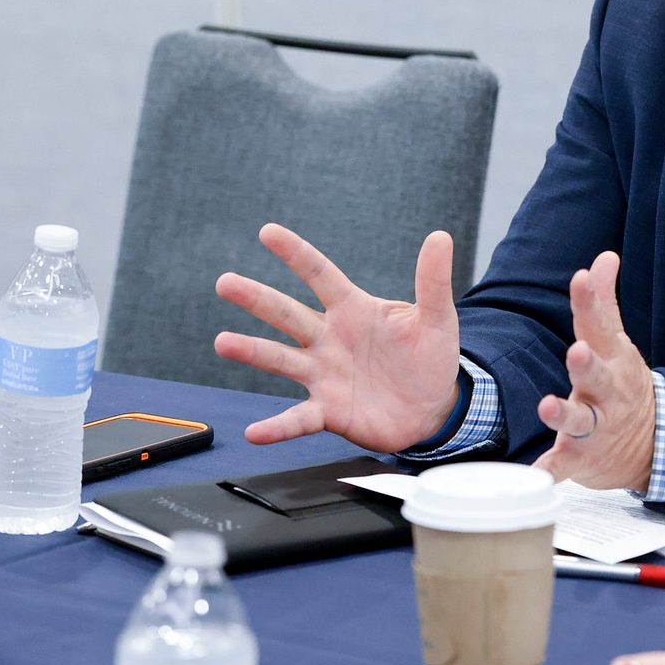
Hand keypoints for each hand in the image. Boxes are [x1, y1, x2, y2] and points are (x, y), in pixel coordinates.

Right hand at [213, 223, 461, 451]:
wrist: (435, 408)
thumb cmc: (431, 357)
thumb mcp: (437, 317)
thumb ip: (433, 280)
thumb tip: (439, 237)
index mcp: (354, 310)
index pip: (320, 275)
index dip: (296, 253)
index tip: (268, 232)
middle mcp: (330, 339)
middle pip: (288, 314)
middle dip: (257, 298)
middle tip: (226, 282)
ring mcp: (324, 374)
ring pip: (282, 359)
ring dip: (253, 351)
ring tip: (224, 343)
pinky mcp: (328, 410)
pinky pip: (297, 419)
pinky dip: (276, 426)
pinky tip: (254, 432)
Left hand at [534, 251, 656, 491]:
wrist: (649, 446)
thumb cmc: (622, 385)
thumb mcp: (616, 343)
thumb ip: (604, 302)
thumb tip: (604, 257)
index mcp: (611, 359)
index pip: (599, 325)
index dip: (590, 301)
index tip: (581, 279)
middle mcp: (606, 391)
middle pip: (596, 374)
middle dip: (586, 364)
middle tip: (577, 350)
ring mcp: (595, 426)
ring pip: (580, 420)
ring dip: (564, 413)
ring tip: (548, 406)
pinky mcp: (580, 458)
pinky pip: (564, 465)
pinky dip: (550, 470)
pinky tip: (537, 472)